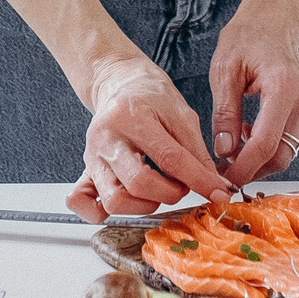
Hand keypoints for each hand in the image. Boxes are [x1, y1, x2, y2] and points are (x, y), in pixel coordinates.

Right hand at [65, 54, 230, 223]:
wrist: (120, 84)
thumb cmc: (151, 97)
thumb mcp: (182, 115)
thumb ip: (197, 153)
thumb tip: (215, 187)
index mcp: (130, 117)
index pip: (169, 159)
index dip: (198, 180)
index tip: (218, 193)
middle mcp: (105, 138)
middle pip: (138, 184)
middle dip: (170, 193)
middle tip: (182, 186)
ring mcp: (92, 156)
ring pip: (114, 200)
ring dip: (144, 205)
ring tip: (159, 191)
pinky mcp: (85, 169)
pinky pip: (80, 202)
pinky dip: (100, 213)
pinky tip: (126, 203)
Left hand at [209, 0, 298, 187]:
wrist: (271, 26)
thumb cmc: (246, 41)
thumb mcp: (224, 72)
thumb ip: (225, 113)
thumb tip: (223, 150)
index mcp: (283, 87)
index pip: (266, 142)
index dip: (245, 166)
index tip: (224, 178)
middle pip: (281, 155)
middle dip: (251, 169)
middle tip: (223, 170)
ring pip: (286, 154)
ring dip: (258, 159)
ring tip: (231, 146)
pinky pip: (289, 143)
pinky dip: (268, 148)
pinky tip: (247, 133)